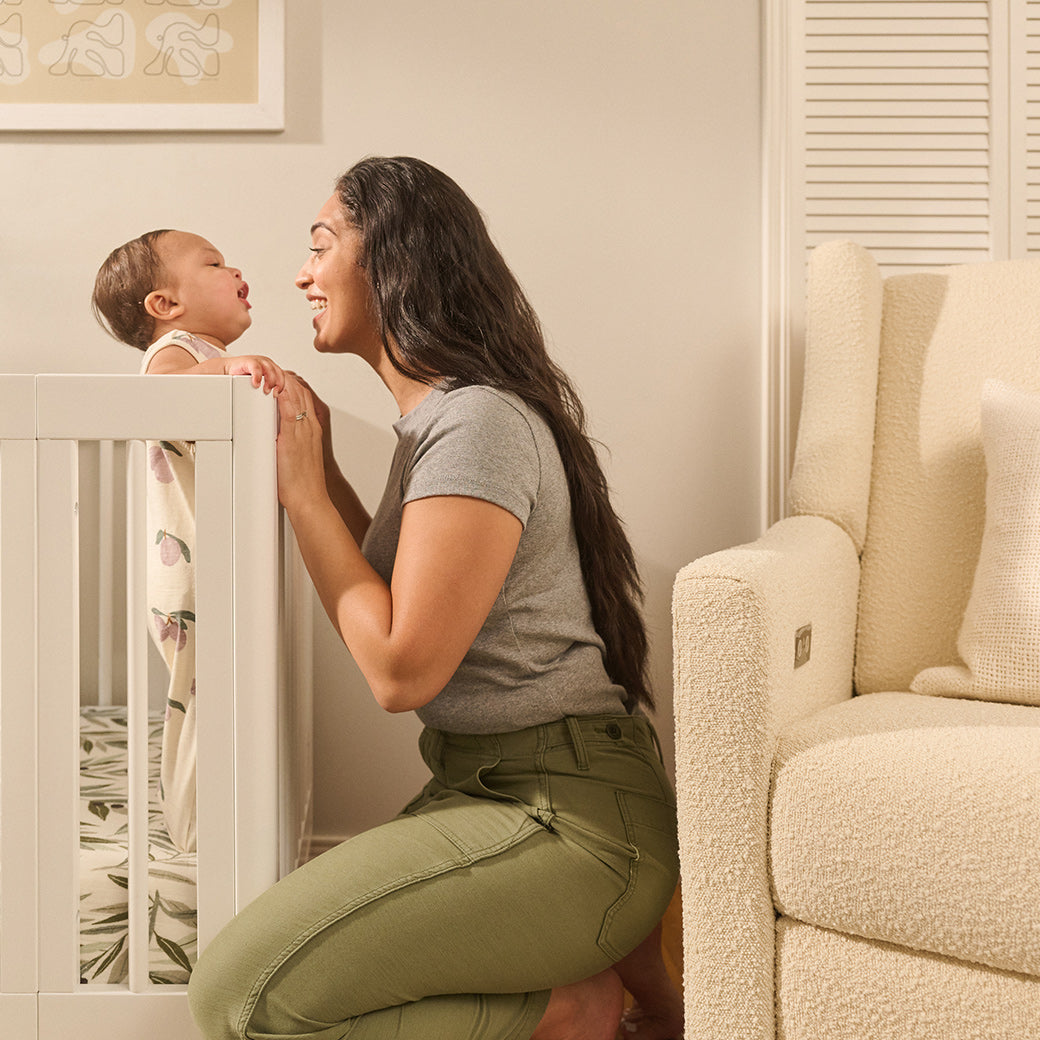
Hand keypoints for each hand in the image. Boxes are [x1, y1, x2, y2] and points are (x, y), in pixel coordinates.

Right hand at [224, 355, 286, 393]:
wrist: (228, 369)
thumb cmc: (244, 377)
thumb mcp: (259, 382)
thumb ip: (266, 387)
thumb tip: (272, 404)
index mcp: (271, 368)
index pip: (282, 376)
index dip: (281, 386)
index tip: (277, 395)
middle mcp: (267, 363)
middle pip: (279, 373)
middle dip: (277, 385)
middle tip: (272, 394)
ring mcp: (259, 361)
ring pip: (270, 370)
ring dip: (269, 382)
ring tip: (265, 390)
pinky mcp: (250, 361)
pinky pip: (256, 368)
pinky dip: (257, 377)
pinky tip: (256, 384)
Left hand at [275, 374, 326, 512]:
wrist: (310, 498)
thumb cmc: (303, 483)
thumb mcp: (296, 456)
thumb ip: (287, 442)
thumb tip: (272, 437)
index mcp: (311, 430)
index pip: (303, 397)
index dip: (291, 384)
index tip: (279, 377)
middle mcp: (310, 426)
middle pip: (300, 391)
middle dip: (286, 377)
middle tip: (271, 369)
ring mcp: (304, 430)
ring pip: (296, 395)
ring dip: (283, 380)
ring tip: (269, 372)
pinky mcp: (294, 436)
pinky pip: (289, 407)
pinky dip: (281, 394)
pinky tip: (272, 386)